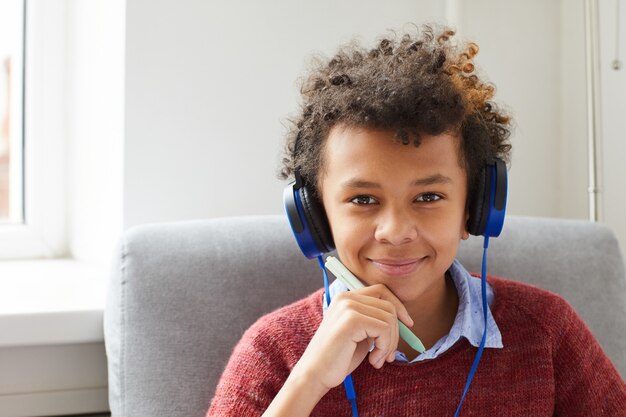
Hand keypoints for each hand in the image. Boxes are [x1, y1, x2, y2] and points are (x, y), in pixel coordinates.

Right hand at [290, 284, 413, 391]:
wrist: (315, 375)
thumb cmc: (337, 358)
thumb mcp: (360, 334)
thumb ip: (374, 322)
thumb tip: (403, 319)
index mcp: (346, 298)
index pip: (382, 291)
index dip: (398, 306)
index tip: (408, 324)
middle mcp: (346, 297)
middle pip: (389, 306)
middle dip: (395, 333)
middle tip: (387, 355)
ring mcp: (348, 307)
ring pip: (389, 319)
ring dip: (389, 344)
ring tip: (377, 360)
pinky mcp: (352, 320)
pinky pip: (384, 329)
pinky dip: (384, 348)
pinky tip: (373, 360)